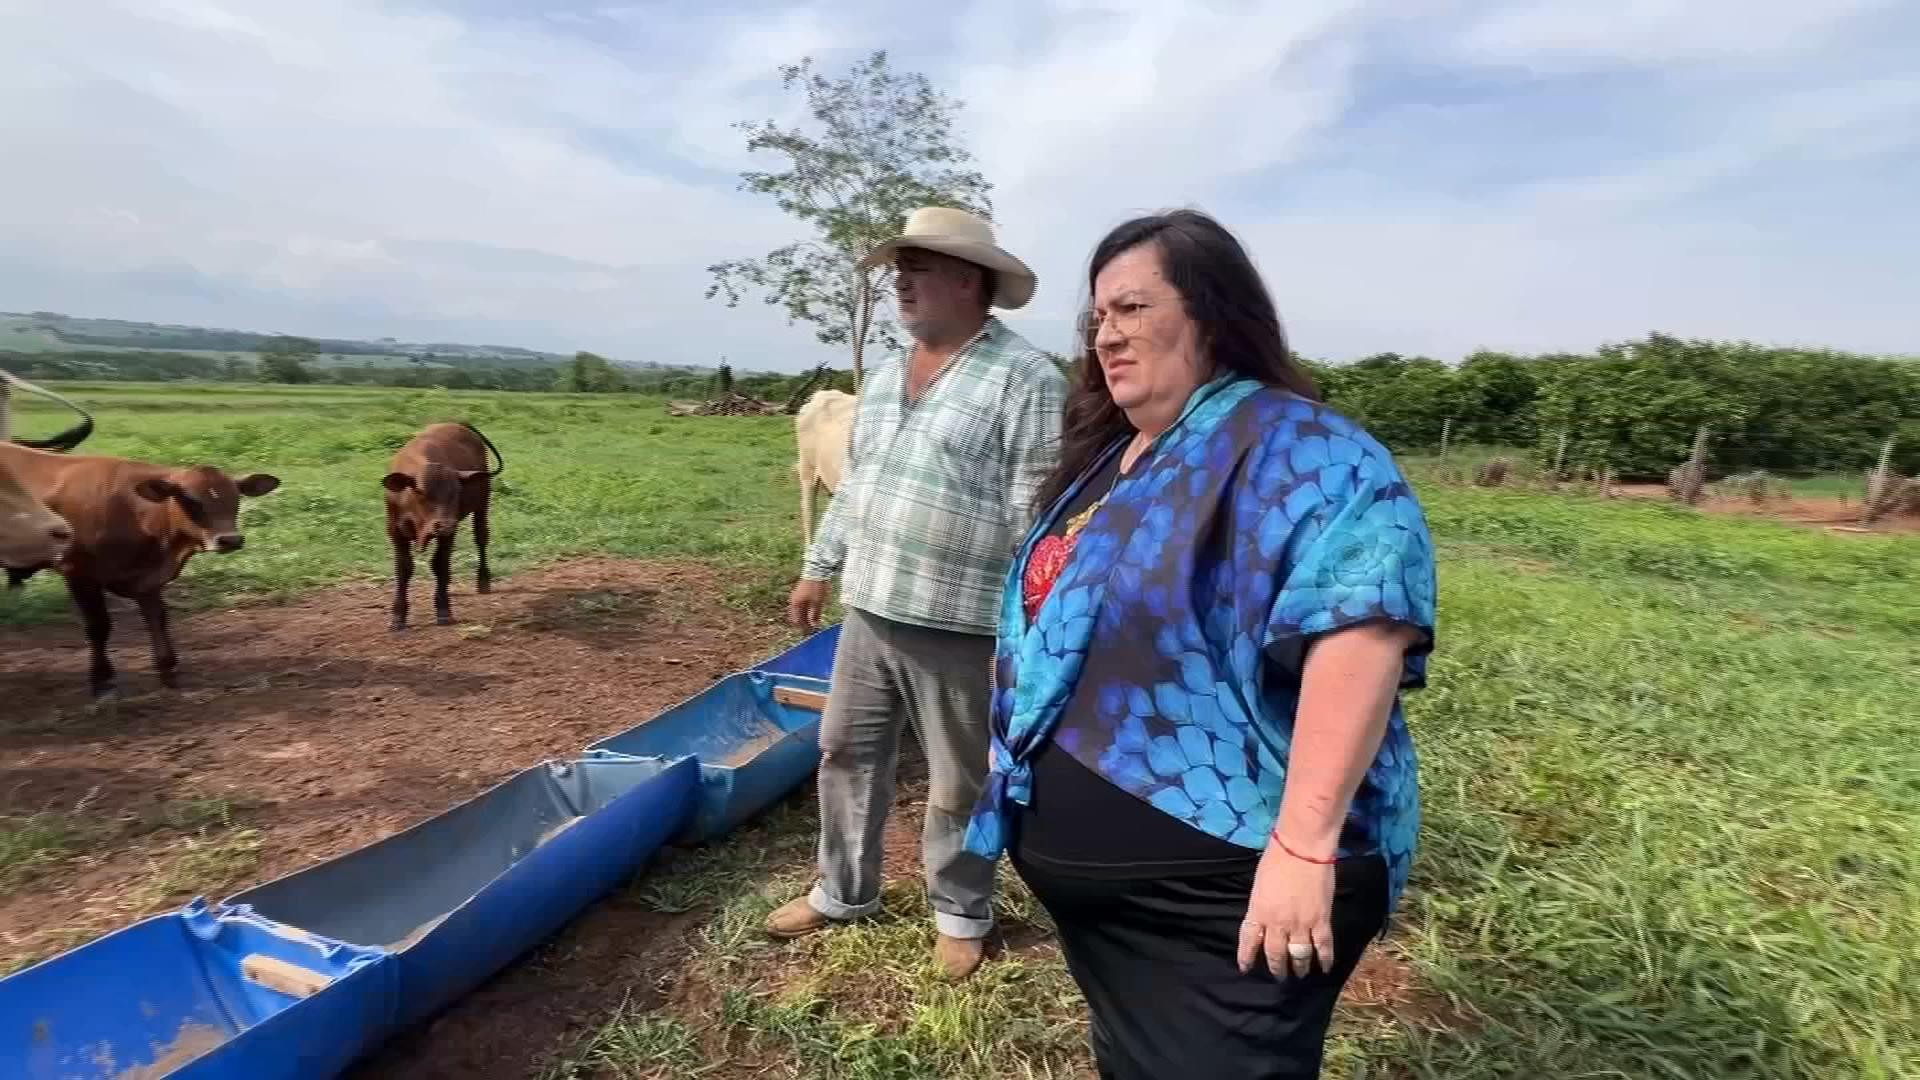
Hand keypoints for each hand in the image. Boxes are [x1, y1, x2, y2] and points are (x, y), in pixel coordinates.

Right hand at [788, 579, 828, 630]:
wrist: (816, 571)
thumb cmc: (816, 587)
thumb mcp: (817, 602)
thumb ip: (814, 614)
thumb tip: (813, 625)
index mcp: (795, 604)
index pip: (796, 620)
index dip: (803, 627)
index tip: (810, 632)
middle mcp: (794, 601)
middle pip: (798, 615)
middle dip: (804, 622)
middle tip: (813, 628)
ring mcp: (797, 596)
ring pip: (801, 610)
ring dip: (806, 617)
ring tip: (814, 621)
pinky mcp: (802, 593)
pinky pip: (803, 605)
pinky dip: (808, 610)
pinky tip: (814, 613)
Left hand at [1236, 842, 1335, 979]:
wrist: (1302, 848)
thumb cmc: (1276, 859)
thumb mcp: (1259, 885)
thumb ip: (1261, 905)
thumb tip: (1264, 918)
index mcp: (1259, 912)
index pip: (1249, 940)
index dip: (1247, 956)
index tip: (1246, 968)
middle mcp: (1278, 923)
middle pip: (1275, 953)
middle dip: (1276, 967)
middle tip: (1278, 976)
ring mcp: (1301, 924)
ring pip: (1299, 955)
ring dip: (1299, 967)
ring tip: (1299, 974)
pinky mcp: (1321, 920)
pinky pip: (1323, 946)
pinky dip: (1325, 959)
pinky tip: (1324, 968)